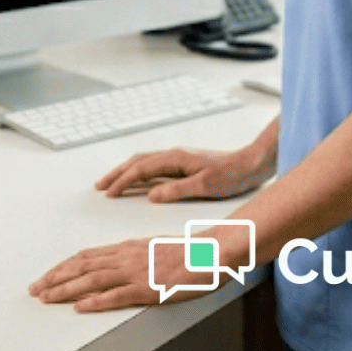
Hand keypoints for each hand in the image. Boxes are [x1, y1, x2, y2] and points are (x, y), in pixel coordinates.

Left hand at [28, 236, 214, 311]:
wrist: (212, 253)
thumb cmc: (189, 253)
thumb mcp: (154, 249)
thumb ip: (134, 256)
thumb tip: (117, 263)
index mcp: (126, 248)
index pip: (85, 257)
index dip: (63, 267)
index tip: (46, 276)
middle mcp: (125, 257)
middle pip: (81, 266)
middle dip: (55, 278)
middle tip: (35, 289)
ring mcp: (135, 272)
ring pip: (91, 280)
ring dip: (65, 289)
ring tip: (47, 298)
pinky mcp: (148, 288)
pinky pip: (116, 295)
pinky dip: (95, 301)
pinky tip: (80, 307)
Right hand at [95, 145, 271, 201]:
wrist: (251, 163)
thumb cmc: (232, 175)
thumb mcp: (205, 186)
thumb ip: (176, 190)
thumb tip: (151, 195)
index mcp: (174, 159)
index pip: (140, 170)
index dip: (122, 181)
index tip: (109, 193)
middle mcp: (173, 155)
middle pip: (136, 162)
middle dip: (116, 174)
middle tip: (100, 186)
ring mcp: (177, 158)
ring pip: (143, 162)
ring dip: (125, 171)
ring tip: (112, 182)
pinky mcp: (183, 163)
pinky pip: (153, 166)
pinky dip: (139, 172)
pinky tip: (138, 180)